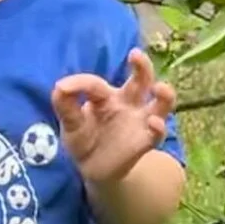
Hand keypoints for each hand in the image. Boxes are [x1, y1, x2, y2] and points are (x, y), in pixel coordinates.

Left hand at [51, 47, 176, 189]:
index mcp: (107, 96)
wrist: (93, 169)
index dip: (81, 84)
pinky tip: (154, 123)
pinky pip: (158, 133)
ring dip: (165, 94)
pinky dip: (159, 127)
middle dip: (142, 66)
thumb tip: (59, 85)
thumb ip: (65, 105)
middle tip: (136, 54)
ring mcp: (140, 121)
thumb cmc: (84, 140)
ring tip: (160, 88)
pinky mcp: (146, 141)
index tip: (63, 88)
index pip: (97, 85)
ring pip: (161, 103)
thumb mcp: (71, 123)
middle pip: (142, 79)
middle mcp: (128, 103)